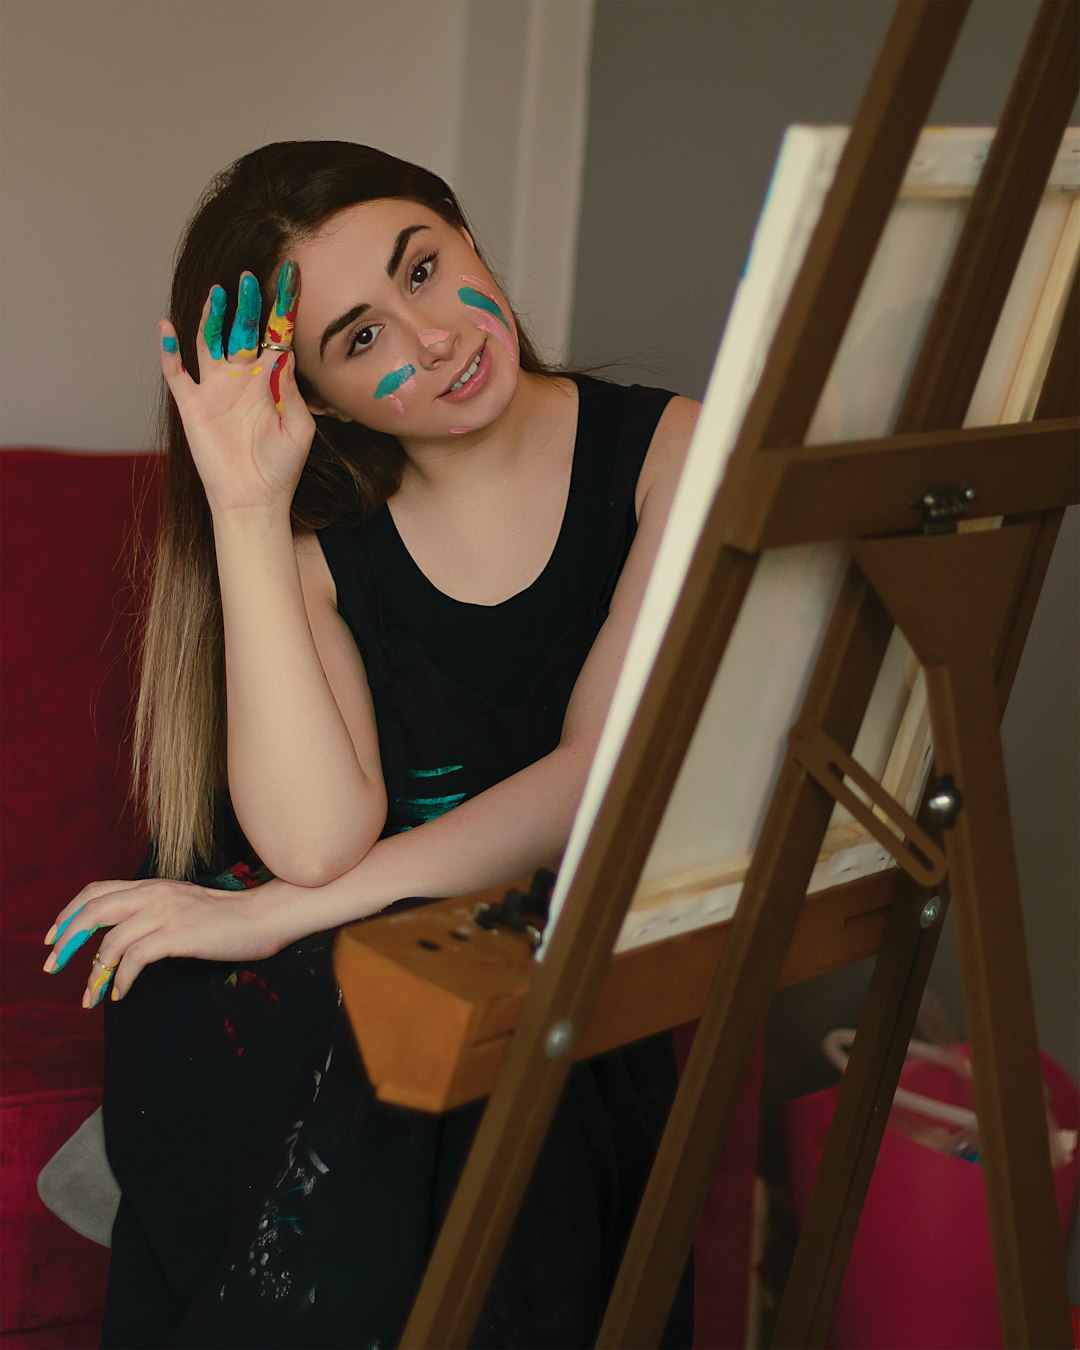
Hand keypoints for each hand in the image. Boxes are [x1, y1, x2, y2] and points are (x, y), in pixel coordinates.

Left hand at [42, 877, 297, 1007]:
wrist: (265, 916)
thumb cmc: (229, 918)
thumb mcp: (183, 906)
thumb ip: (154, 913)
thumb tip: (124, 938)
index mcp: (153, 886)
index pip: (96, 891)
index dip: (68, 913)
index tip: (54, 938)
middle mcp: (154, 893)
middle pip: (93, 911)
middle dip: (66, 940)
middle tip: (53, 966)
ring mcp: (166, 912)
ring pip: (110, 940)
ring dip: (94, 972)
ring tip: (91, 995)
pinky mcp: (179, 934)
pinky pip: (135, 958)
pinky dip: (122, 978)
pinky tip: (122, 993)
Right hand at [161, 261, 314, 514]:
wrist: (253, 498)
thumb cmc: (282, 466)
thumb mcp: (299, 427)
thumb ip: (292, 390)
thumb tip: (284, 353)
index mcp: (270, 380)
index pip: (276, 334)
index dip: (281, 307)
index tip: (290, 277)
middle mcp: (241, 377)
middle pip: (242, 329)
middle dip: (246, 304)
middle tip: (248, 279)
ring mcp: (214, 388)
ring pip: (209, 340)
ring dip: (211, 316)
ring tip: (216, 293)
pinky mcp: (192, 404)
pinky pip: (176, 372)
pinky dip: (169, 349)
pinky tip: (167, 327)